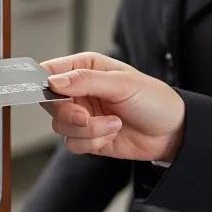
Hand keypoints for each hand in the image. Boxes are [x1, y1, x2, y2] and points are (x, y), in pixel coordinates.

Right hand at [42, 52, 185, 161]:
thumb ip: (86, 80)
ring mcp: (83, 114)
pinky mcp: (88, 137)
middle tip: (85, 116)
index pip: (51, 71)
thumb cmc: (153, 98)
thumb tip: (54, 81)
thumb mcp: (123, 83)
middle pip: (50, 103)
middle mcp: (81, 90)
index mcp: (87, 67)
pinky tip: (112, 132)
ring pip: (61, 126)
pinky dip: (93, 142)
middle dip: (69, 113)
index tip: (44, 93)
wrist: (170, 131)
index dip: (41, 81)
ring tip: (113, 123)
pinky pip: (73, 144)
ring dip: (88, 130)